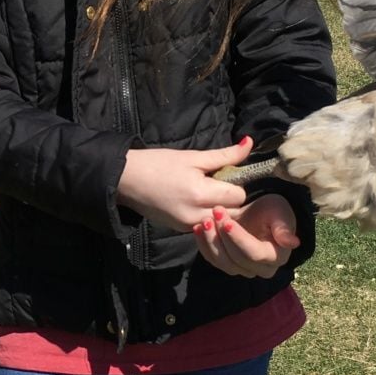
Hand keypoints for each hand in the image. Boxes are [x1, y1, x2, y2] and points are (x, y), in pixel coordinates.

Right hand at [116, 138, 253, 230]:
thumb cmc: (158, 163)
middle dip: (231, 200)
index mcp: (200, 194)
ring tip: (209, 195)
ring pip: (220, 223)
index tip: (225, 176)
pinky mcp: (180, 230)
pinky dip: (207, 216)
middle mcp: (196, 215)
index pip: (238, 196)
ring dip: (221, 210)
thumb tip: (249, 143)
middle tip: (220, 186)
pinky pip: (205, 226)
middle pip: (233, 214)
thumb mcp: (193, 156)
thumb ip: (225, 155)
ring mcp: (188, 226)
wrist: (126, 180)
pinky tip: (196, 203)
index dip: (235, 184)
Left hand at [193, 193, 300, 277]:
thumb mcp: (281, 214)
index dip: (239, 239)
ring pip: (223, 262)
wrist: (261, 212)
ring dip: (211, 242)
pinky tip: (197, 228)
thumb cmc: (274, 211)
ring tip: (204, 220)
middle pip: (236, 259)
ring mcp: (242, 269)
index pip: (253, 253)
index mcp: (275, 257)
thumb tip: (293, 243)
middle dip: (223, 236)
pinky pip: (212, 259)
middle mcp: (260, 268)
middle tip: (214, 213)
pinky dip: (203, 245)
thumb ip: (284, 228)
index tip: (226, 221)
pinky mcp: (227, 264)